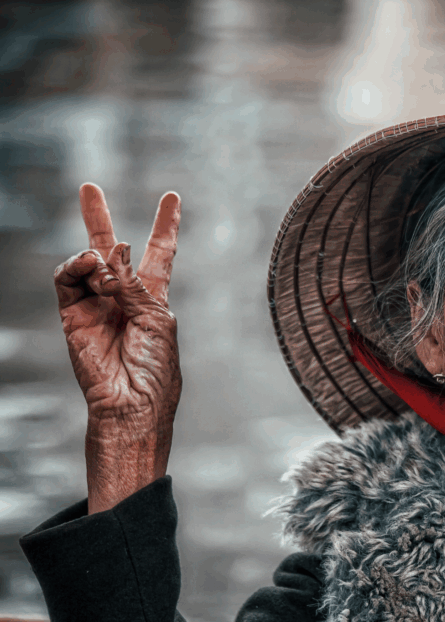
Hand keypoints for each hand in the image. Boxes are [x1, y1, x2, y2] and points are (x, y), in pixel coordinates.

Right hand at [54, 184, 181, 512]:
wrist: (132, 405)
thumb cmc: (156, 369)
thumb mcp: (158, 320)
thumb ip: (135, 285)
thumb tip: (111, 255)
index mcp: (154, 300)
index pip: (160, 255)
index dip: (165, 227)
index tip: (171, 198)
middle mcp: (123, 298)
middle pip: (111, 250)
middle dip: (100, 219)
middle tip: (89, 187)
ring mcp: (96, 306)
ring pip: (85, 263)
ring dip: (94, 253)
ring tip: (101, 259)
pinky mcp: (72, 316)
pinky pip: (67, 280)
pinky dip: (76, 266)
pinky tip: (88, 264)